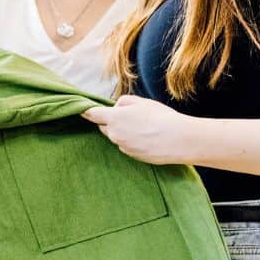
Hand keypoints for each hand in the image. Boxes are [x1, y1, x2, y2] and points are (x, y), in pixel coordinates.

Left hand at [81, 95, 201, 165]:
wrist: (178, 140)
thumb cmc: (160, 118)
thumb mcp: (141, 102)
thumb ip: (124, 103)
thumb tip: (116, 108)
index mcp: (114, 118)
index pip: (93, 115)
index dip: (86, 112)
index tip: (81, 111)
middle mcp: (115, 134)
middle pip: (104, 127)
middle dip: (110, 122)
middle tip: (128, 117)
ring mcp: (123, 147)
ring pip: (117, 137)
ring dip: (123, 132)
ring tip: (143, 127)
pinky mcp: (132, 156)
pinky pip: (127, 146)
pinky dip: (132, 141)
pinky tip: (147, 138)